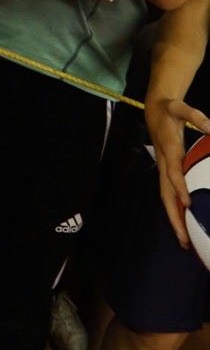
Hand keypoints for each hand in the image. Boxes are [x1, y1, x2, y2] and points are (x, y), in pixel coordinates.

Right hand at [145, 95, 209, 248]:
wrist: (154, 110)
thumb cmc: (169, 110)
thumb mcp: (180, 107)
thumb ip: (196, 116)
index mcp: (168, 150)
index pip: (173, 173)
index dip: (180, 188)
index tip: (188, 204)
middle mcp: (164, 163)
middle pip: (166, 194)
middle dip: (174, 217)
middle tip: (184, 238)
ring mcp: (163, 169)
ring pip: (166, 198)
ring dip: (174, 220)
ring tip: (185, 241)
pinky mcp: (165, 172)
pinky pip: (169, 194)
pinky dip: (175, 211)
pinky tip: (183, 224)